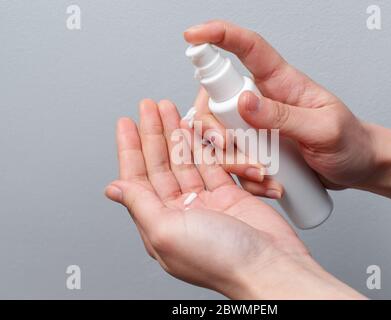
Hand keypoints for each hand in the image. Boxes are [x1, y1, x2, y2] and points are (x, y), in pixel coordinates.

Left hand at [105, 99, 362, 298]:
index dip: (130, 149)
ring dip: (177, 135)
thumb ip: (140, 205)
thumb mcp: (167, 231)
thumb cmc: (221, 259)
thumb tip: (114, 189)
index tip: (126, 123)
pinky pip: (211, 164)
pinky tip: (194, 130)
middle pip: (161, 165)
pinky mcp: (230, 195)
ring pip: (186, 161)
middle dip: (153, 134)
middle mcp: (181, 213)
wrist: (270, 265)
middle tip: (150, 107)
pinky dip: (203, 145)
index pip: (137, 179)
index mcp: (160, 224)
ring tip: (170, 109)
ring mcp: (206, 203)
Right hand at [184, 20, 377, 194]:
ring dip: (231, 160)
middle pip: (215, 100)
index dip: (219, 35)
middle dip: (212, 127)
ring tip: (263, 175)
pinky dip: (244, 177)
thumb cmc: (349, 142)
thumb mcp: (324, 129)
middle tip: (229, 146)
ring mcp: (256, 127)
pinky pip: (233, 161)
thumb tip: (244, 102)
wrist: (357, 168)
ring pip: (218, 135)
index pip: (248, 48)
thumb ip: (285, 116)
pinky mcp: (255, 149)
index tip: (193, 35)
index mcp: (281, 83)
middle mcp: (262, 101)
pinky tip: (269, 184)